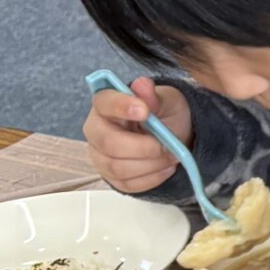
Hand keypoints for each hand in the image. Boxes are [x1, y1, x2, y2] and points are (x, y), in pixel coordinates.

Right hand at [84, 75, 193, 192]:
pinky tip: (165, 168)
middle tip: (169, 146)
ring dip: (151, 165)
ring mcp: (100, 155)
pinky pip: (127, 184)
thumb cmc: (164, 115)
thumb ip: (154, 96)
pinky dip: (152, 178)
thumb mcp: (167, 101)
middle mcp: (96, 130)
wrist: (173, 137)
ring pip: (118, 168)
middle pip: (109, 143)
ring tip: (171, 156)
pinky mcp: (111, 176)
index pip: (104, 103)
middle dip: (145, 148)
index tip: (145, 111)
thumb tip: (143, 85)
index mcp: (106, 104)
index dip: (122, 107)